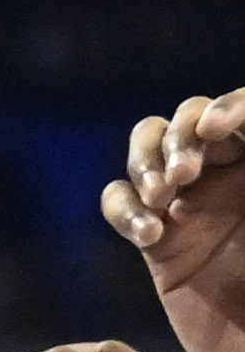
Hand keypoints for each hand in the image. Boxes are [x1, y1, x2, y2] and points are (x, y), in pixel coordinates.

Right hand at [105, 89, 244, 351]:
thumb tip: (237, 123)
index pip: (241, 110)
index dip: (227, 107)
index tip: (217, 131)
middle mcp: (231, 179)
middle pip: (189, 118)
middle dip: (180, 136)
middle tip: (186, 175)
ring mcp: (192, 208)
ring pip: (147, 148)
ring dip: (147, 161)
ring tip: (164, 195)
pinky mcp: (159, 244)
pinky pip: (119, 203)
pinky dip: (125, 209)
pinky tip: (149, 234)